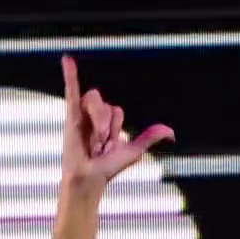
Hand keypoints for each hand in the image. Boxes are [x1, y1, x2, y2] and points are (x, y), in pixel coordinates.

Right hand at [59, 55, 174, 191]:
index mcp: (108, 121)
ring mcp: (81, 115)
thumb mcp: (132, 151)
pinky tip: (67, 59)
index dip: (116, 127)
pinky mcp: (69, 117)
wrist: (89, 179)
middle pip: (105, 103)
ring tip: (93, 142)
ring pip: (93, 100)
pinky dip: (69, 74)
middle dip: (106, 122)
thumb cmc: (107, 169)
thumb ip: (149, 137)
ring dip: (97, 120)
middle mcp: (94, 116)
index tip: (110, 146)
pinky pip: (71, 90)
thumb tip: (171, 133)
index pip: (117, 110)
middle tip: (101, 144)